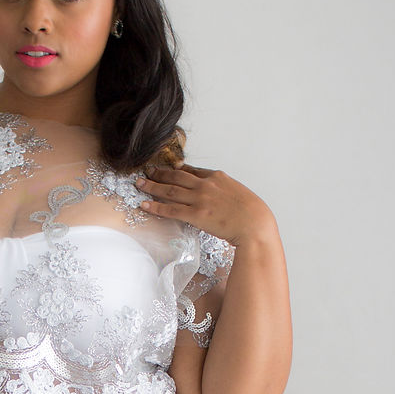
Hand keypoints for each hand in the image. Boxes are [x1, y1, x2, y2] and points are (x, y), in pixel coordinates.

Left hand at [137, 164, 275, 246]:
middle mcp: (206, 185)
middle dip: (159, 174)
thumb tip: (218, 195)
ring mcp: (200, 199)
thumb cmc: (251, 213)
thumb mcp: (238, 193)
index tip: (168, 170)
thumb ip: (224, 190)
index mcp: (217, 177)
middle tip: (147, 171)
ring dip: (152, 186)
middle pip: (176, 177)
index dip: (176, 170)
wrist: (255, 223)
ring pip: (170, 190)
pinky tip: (144, 204)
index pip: (192, 171)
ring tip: (139, 184)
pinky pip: (171, 209)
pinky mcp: (196, 215)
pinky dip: (156, 206)